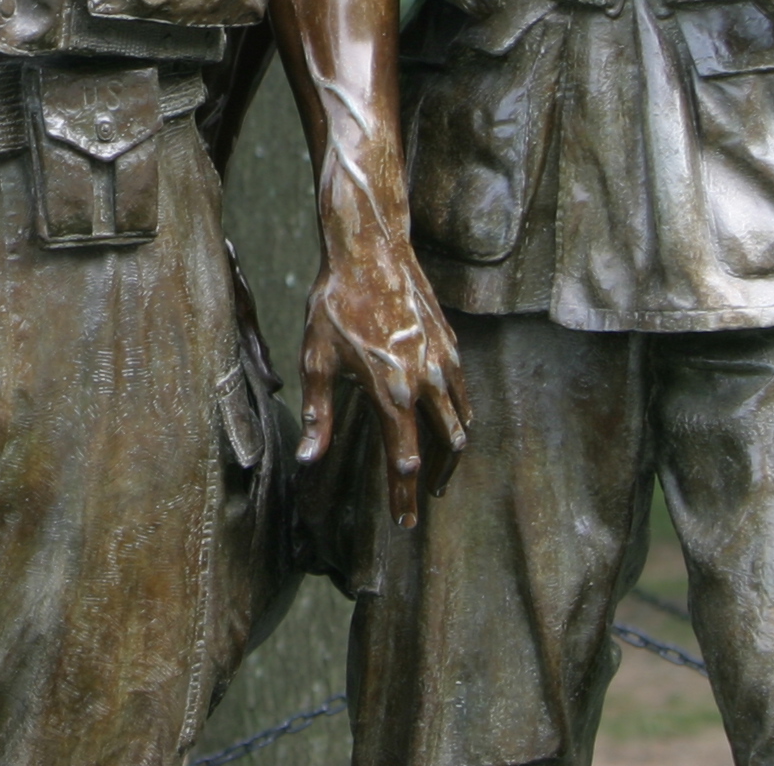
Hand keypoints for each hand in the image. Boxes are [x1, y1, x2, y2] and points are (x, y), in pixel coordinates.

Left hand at [299, 241, 467, 528]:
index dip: (404, 497)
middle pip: (445, 449)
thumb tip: (310, 459)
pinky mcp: (450, 344)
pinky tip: (450, 421)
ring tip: (440, 472)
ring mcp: (443, 362)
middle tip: (424, 501)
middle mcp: (424, 382)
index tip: (405, 524)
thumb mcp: (316, 359)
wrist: (371, 250)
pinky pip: (463, 392)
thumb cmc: (335, 303)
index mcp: (390, 392)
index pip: (403, 460)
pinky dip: (460, 416)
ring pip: (461, 422)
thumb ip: (318, 414)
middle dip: (435, 480)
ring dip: (452, 452)